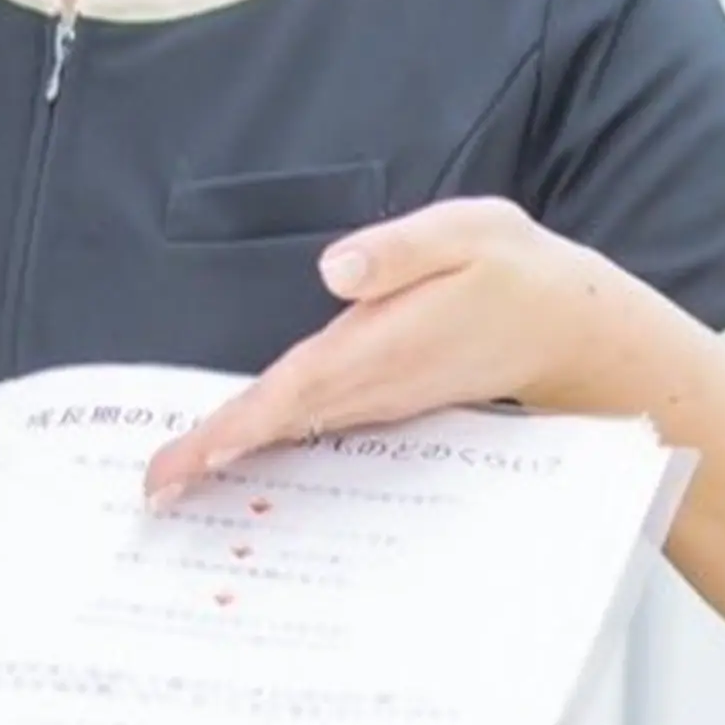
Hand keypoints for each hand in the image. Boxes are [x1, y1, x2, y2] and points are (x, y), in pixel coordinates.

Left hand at [144, 196, 658, 501]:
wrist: (572, 329)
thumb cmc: (514, 273)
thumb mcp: (467, 234)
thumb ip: (400, 251)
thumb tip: (335, 270)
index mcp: (378, 348)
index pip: (293, 392)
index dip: (238, 426)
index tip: (187, 461)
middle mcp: (372, 385)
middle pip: (281, 426)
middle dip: (217, 456)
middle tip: (153, 489)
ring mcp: (379, 399)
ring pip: (296, 433)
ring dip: (237, 453)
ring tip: (174, 478)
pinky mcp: (386, 398)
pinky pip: (318, 427)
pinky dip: (273, 439)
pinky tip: (238, 451)